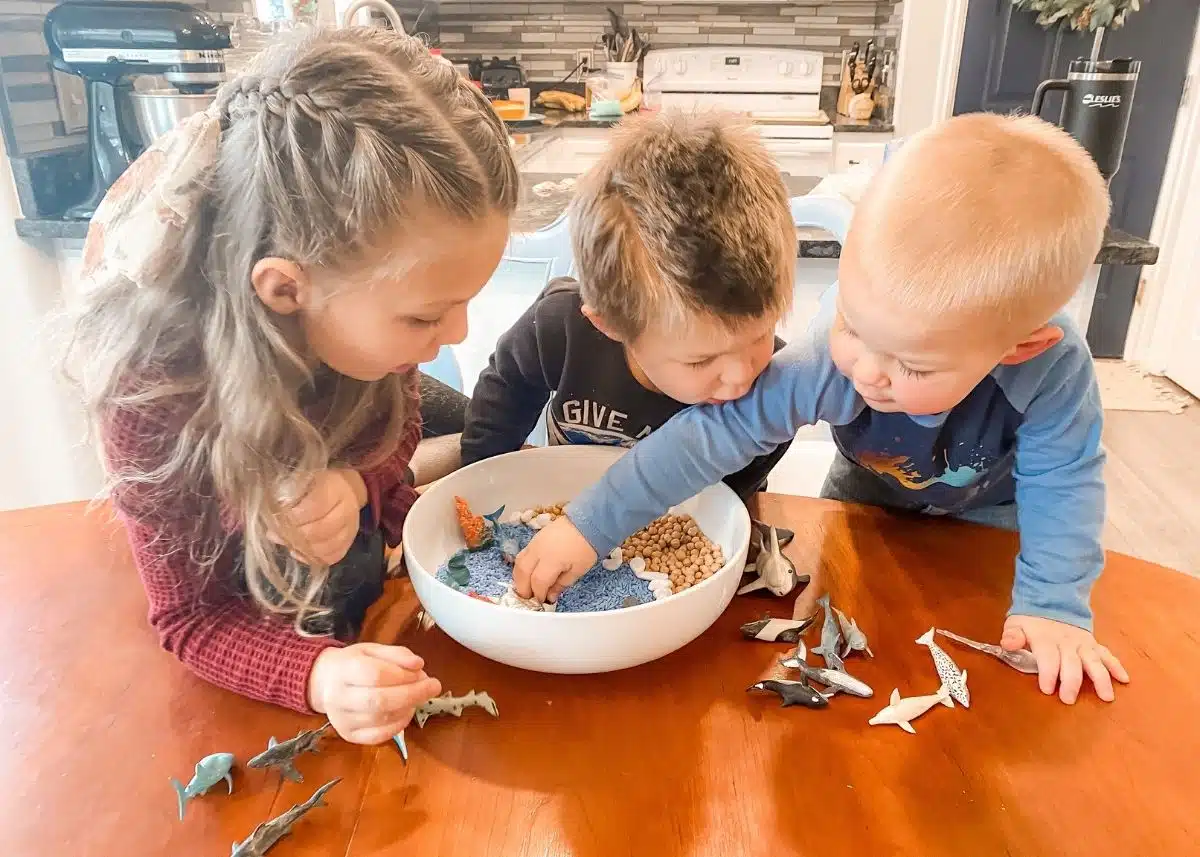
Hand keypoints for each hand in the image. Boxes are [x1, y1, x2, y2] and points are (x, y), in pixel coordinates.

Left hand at [273, 469, 366, 565]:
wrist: (346, 489)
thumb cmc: (317, 484)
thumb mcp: (303, 481)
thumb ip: (287, 498)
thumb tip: (272, 528)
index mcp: (336, 488)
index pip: (316, 506)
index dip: (295, 516)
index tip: (278, 518)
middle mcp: (348, 509)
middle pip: (322, 529)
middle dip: (295, 534)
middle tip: (278, 534)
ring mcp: (351, 528)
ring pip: (326, 546)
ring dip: (303, 548)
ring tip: (287, 543)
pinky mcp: (349, 542)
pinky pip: (331, 557)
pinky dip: (313, 558)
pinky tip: (300, 551)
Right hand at [308, 643, 441, 743]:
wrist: (324, 683)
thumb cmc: (353, 664)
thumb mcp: (373, 649)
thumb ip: (397, 654)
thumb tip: (419, 664)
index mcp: (344, 669)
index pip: (376, 675)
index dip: (404, 675)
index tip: (424, 673)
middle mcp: (338, 697)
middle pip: (379, 701)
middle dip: (412, 694)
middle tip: (434, 687)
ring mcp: (342, 720)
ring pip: (381, 720)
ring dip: (408, 708)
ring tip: (418, 697)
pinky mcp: (348, 736)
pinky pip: (378, 736)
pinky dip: (399, 725)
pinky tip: (407, 712)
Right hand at [512, 516, 597, 602]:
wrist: (587, 522)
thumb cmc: (586, 548)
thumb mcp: (578, 570)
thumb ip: (561, 584)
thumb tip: (550, 597)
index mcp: (551, 560)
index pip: (538, 581)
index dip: (538, 594)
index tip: (542, 602)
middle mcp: (538, 551)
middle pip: (523, 572)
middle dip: (523, 588)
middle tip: (529, 598)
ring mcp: (534, 543)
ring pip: (519, 563)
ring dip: (519, 578)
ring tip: (526, 588)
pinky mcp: (534, 538)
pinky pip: (522, 555)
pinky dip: (522, 567)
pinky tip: (528, 574)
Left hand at [1003, 615, 1128, 703]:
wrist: (1051, 601)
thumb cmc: (1031, 621)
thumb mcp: (1016, 624)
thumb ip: (1013, 635)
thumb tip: (1007, 643)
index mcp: (1046, 640)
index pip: (1048, 658)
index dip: (1048, 673)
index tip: (1047, 689)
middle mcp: (1067, 643)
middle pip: (1072, 663)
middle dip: (1071, 681)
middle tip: (1069, 699)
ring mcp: (1083, 644)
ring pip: (1094, 661)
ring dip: (1101, 678)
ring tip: (1106, 696)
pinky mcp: (1093, 645)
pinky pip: (1107, 655)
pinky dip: (1116, 666)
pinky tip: (1124, 679)